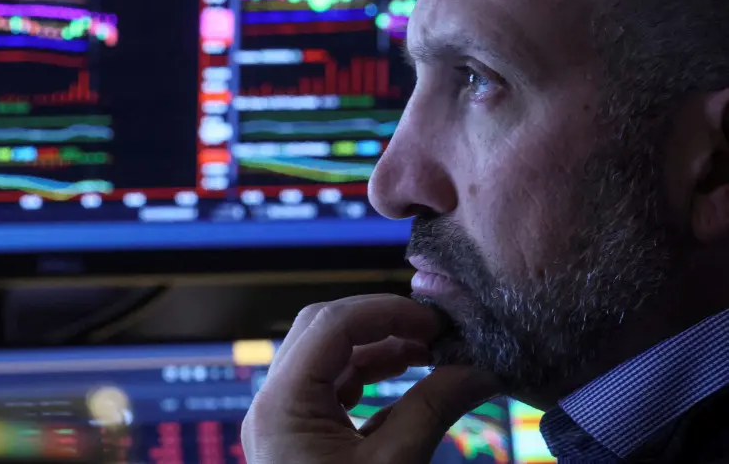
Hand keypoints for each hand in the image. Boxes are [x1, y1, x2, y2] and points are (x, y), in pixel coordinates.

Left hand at [241, 294, 502, 463]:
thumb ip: (434, 407)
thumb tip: (481, 366)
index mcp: (281, 405)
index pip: (331, 326)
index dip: (387, 312)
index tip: (438, 319)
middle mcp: (271, 406)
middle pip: (321, 332)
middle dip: (379, 322)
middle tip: (435, 329)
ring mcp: (280, 422)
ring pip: (325, 359)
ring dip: (377, 349)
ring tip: (431, 351)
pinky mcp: (296, 440)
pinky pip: (329, 391)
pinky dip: (368, 378)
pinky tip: (410, 378)